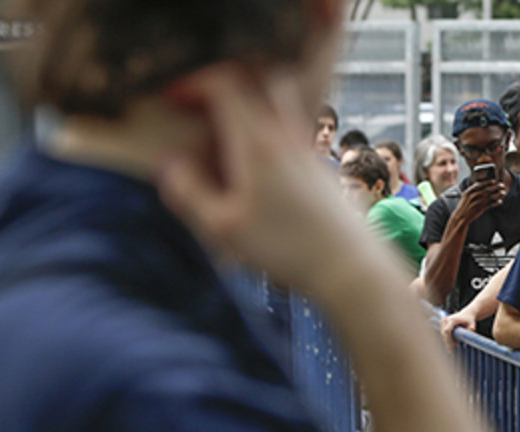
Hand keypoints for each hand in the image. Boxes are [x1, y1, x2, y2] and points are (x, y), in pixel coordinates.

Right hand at [156, 66, 364, 295]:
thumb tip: (169, 165)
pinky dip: (270, 133)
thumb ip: (188, 193)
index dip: (194, 81)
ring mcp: (308, 148)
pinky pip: (292, 130)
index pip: (224, 81)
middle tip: (204, 104)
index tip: (174, 97)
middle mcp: (285, 135)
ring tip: (229, 138)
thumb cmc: (288, 249)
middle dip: (228, 81)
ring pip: (280, 102)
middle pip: (259, 78)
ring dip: (251, 105)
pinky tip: (260, 170)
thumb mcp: (223, 228)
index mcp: (256, 141)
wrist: (350, 265)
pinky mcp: (322, 166)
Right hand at [441, 309, 476, 349]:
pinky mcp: (442, 322)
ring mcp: (443, 320)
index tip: (450, 348)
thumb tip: (464, 345)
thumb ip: (469, 333)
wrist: (467, 313)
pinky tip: (454, 341)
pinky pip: (443, 332)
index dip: (447, 340)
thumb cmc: (470, 320)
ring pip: (443, 334)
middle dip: (448, 342)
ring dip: (448, 340)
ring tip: (457, 344)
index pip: (447, 331)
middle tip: (451, 351)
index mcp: (452, 320)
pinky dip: (448, 338)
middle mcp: (446, 319)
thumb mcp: (472, 326)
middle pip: (444, 334)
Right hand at [451, 177, 505, 226]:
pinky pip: (489, 205)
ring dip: (497, 194)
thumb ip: (472, 190)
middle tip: (502, 185)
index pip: (479, 185)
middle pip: (486, 190)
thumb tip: (480, 184)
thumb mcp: (465, 197)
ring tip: (503, 193)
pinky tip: (500, 201)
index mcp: (468, 192)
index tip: (494, 181)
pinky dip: (495, 203)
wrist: (460, 217)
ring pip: (489, 197)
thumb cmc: (464, 206)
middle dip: (495, 187)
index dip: (487, 182)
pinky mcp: (479, 210)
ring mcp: (475, 203)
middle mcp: (472, 197)